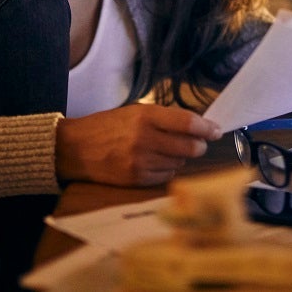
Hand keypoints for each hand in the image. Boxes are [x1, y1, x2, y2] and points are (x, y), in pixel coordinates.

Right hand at [55, 104, 222, 185]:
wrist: (75, 149)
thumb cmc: (107, 126)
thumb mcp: (134, 111)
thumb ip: (164, 118)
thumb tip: (197, 126)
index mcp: (146, 116)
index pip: (188, 123)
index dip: (207, 128)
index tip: (216, 130)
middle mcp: (145, 139)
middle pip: (190, 147)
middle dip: (199, 146)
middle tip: (197, 144)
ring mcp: (141, 162)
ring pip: (180, 164)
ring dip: (181, 159)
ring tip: (168, 151)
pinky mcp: (137, 179)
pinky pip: (166, 176)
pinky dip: (167, 169)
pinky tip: (157, 162)